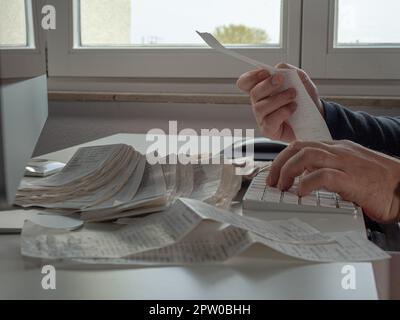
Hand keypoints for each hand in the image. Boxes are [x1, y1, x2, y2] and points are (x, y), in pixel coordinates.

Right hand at [236, 63, 323, 142]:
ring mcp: (262, 118)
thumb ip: (291, 72)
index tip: (265, 72)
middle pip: (253, 93)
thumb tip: (279, 68)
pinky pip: (269, 121)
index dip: (251, 77)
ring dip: (278, 98)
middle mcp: (259, 103)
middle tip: (281, 79)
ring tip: (293, 95)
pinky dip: (282, 112)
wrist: (315, 117)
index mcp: (262, 90)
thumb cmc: (304, 100)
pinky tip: (293, 108)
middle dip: (267, 84)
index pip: (245, 83)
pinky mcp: (269, 130)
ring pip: (260, 107)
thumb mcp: (301, 81)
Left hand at [267, 140, 399, 222]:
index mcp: (337, 149)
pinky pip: (324, 175)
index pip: (303, 145)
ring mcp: (346, 163)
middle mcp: (339, 152)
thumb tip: (305, 178)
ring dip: (288, 170)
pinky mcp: (353, 179)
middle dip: (280, 163)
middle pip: (300, 147)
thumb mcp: (350, 170)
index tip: (274, 172)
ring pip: (307, 156)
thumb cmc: (379, 181)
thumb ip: (329, 170)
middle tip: (272, 181)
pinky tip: (301, 192)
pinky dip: (307, 183)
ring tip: (282, 186)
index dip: (284, 157)